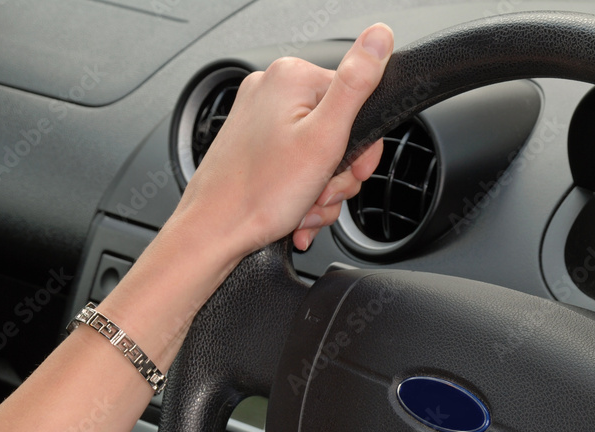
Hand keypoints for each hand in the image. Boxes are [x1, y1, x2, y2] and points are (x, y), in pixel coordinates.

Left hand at [172, 23, 393, 255]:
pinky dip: (303, 192)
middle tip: (321, 192)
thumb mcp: (324, 138)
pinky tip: (296, 210)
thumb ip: (356, 84)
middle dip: (337, 174)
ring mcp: (260, 118)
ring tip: (304, 206)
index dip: (362, 148)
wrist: (215, 231)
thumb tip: (379, 37)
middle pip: (339, 131)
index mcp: (291, 77)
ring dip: (322, 189)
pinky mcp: (255, 144)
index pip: (357, 102)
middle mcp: (272, 90)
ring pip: (320, 154)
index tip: (351, 172)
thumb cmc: (259, 193)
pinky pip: (298, 165)